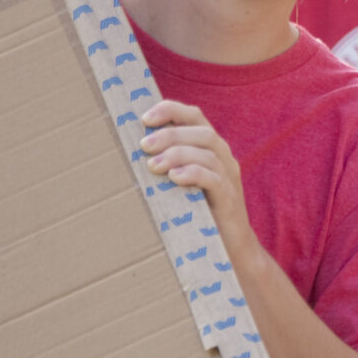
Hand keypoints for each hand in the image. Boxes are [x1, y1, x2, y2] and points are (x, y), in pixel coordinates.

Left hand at [139, 102, 254, 248]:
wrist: (229, 247)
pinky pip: (215, 179)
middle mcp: (223, 158)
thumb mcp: (178, 181)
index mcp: (210, 147)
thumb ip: (164, 163)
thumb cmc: (196, 211)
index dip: (171, 110)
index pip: (194, 116)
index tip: (144, 119)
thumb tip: (127, 150)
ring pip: (208, 153)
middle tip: (143, 146)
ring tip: (153, 166)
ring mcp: (229, 178)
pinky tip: (174, 178)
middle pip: (202, 132)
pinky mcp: (230, 199)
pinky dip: (194, 174)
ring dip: (177, 155)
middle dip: (170, 134)